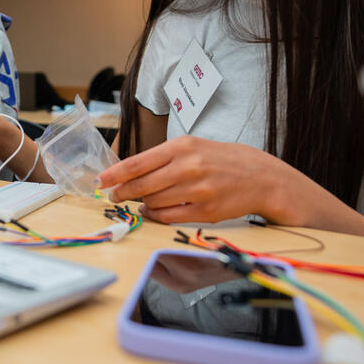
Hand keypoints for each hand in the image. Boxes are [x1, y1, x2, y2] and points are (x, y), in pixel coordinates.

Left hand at [96, 135, 294, 225]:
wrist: (262, 177)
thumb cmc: (223, 160)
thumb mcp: (193, 147)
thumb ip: (163, 158)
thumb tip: (129, 172)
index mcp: (182, 147)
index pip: (138, 162)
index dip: (115, 174)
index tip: (101, 180)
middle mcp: (188, 167)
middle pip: (141, 185)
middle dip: (122, 192)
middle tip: (113, 195)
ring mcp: (197, 190)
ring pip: (153, 201)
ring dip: (142, 203)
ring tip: (141, 201)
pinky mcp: (205, 211)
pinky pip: (168, 217)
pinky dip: (155, 215)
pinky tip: (153, 211)